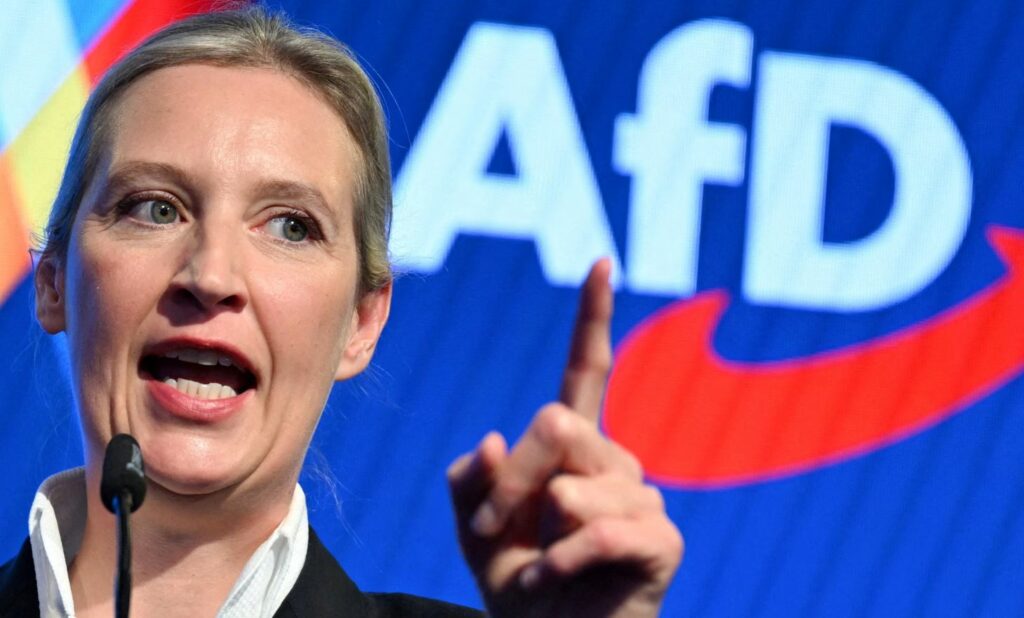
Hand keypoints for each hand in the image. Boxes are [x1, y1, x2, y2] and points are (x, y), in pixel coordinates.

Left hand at [448, 259, 683, 616]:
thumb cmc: (518, 582)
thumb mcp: (472, 526)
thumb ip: (470, 480)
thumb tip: (494, 438)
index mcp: (575, 447)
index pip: (588, 370)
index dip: (593, 319)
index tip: (600, 263)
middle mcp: (615, 461)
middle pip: (557, 422)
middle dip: (511, 480)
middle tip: (491, 530)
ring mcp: (642, 498)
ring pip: (576, 483)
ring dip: (534, 535)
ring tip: (537, 567)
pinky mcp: (662, 541)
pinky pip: (604, 530)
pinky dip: (561, 563)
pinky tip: (553, 581)